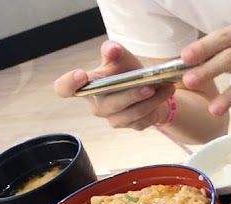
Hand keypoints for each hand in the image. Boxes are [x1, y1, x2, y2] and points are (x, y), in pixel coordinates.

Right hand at [54, 40, 175, 129]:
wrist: (150, 88)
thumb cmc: (127, 72)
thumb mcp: (121, 57)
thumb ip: (114, 51)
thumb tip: (112, 50)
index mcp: (86, 87)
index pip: (64, 89)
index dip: (68, 83)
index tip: (81, 74)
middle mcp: (97, 106)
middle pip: (109, 103)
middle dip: (130, 94)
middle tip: (149, 85)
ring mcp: (114, 119)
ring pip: (131, 113)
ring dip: (150, 101)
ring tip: (165, 87)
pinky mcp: (132, 126)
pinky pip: (144, 119)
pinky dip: (157, 106)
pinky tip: (165, 93)